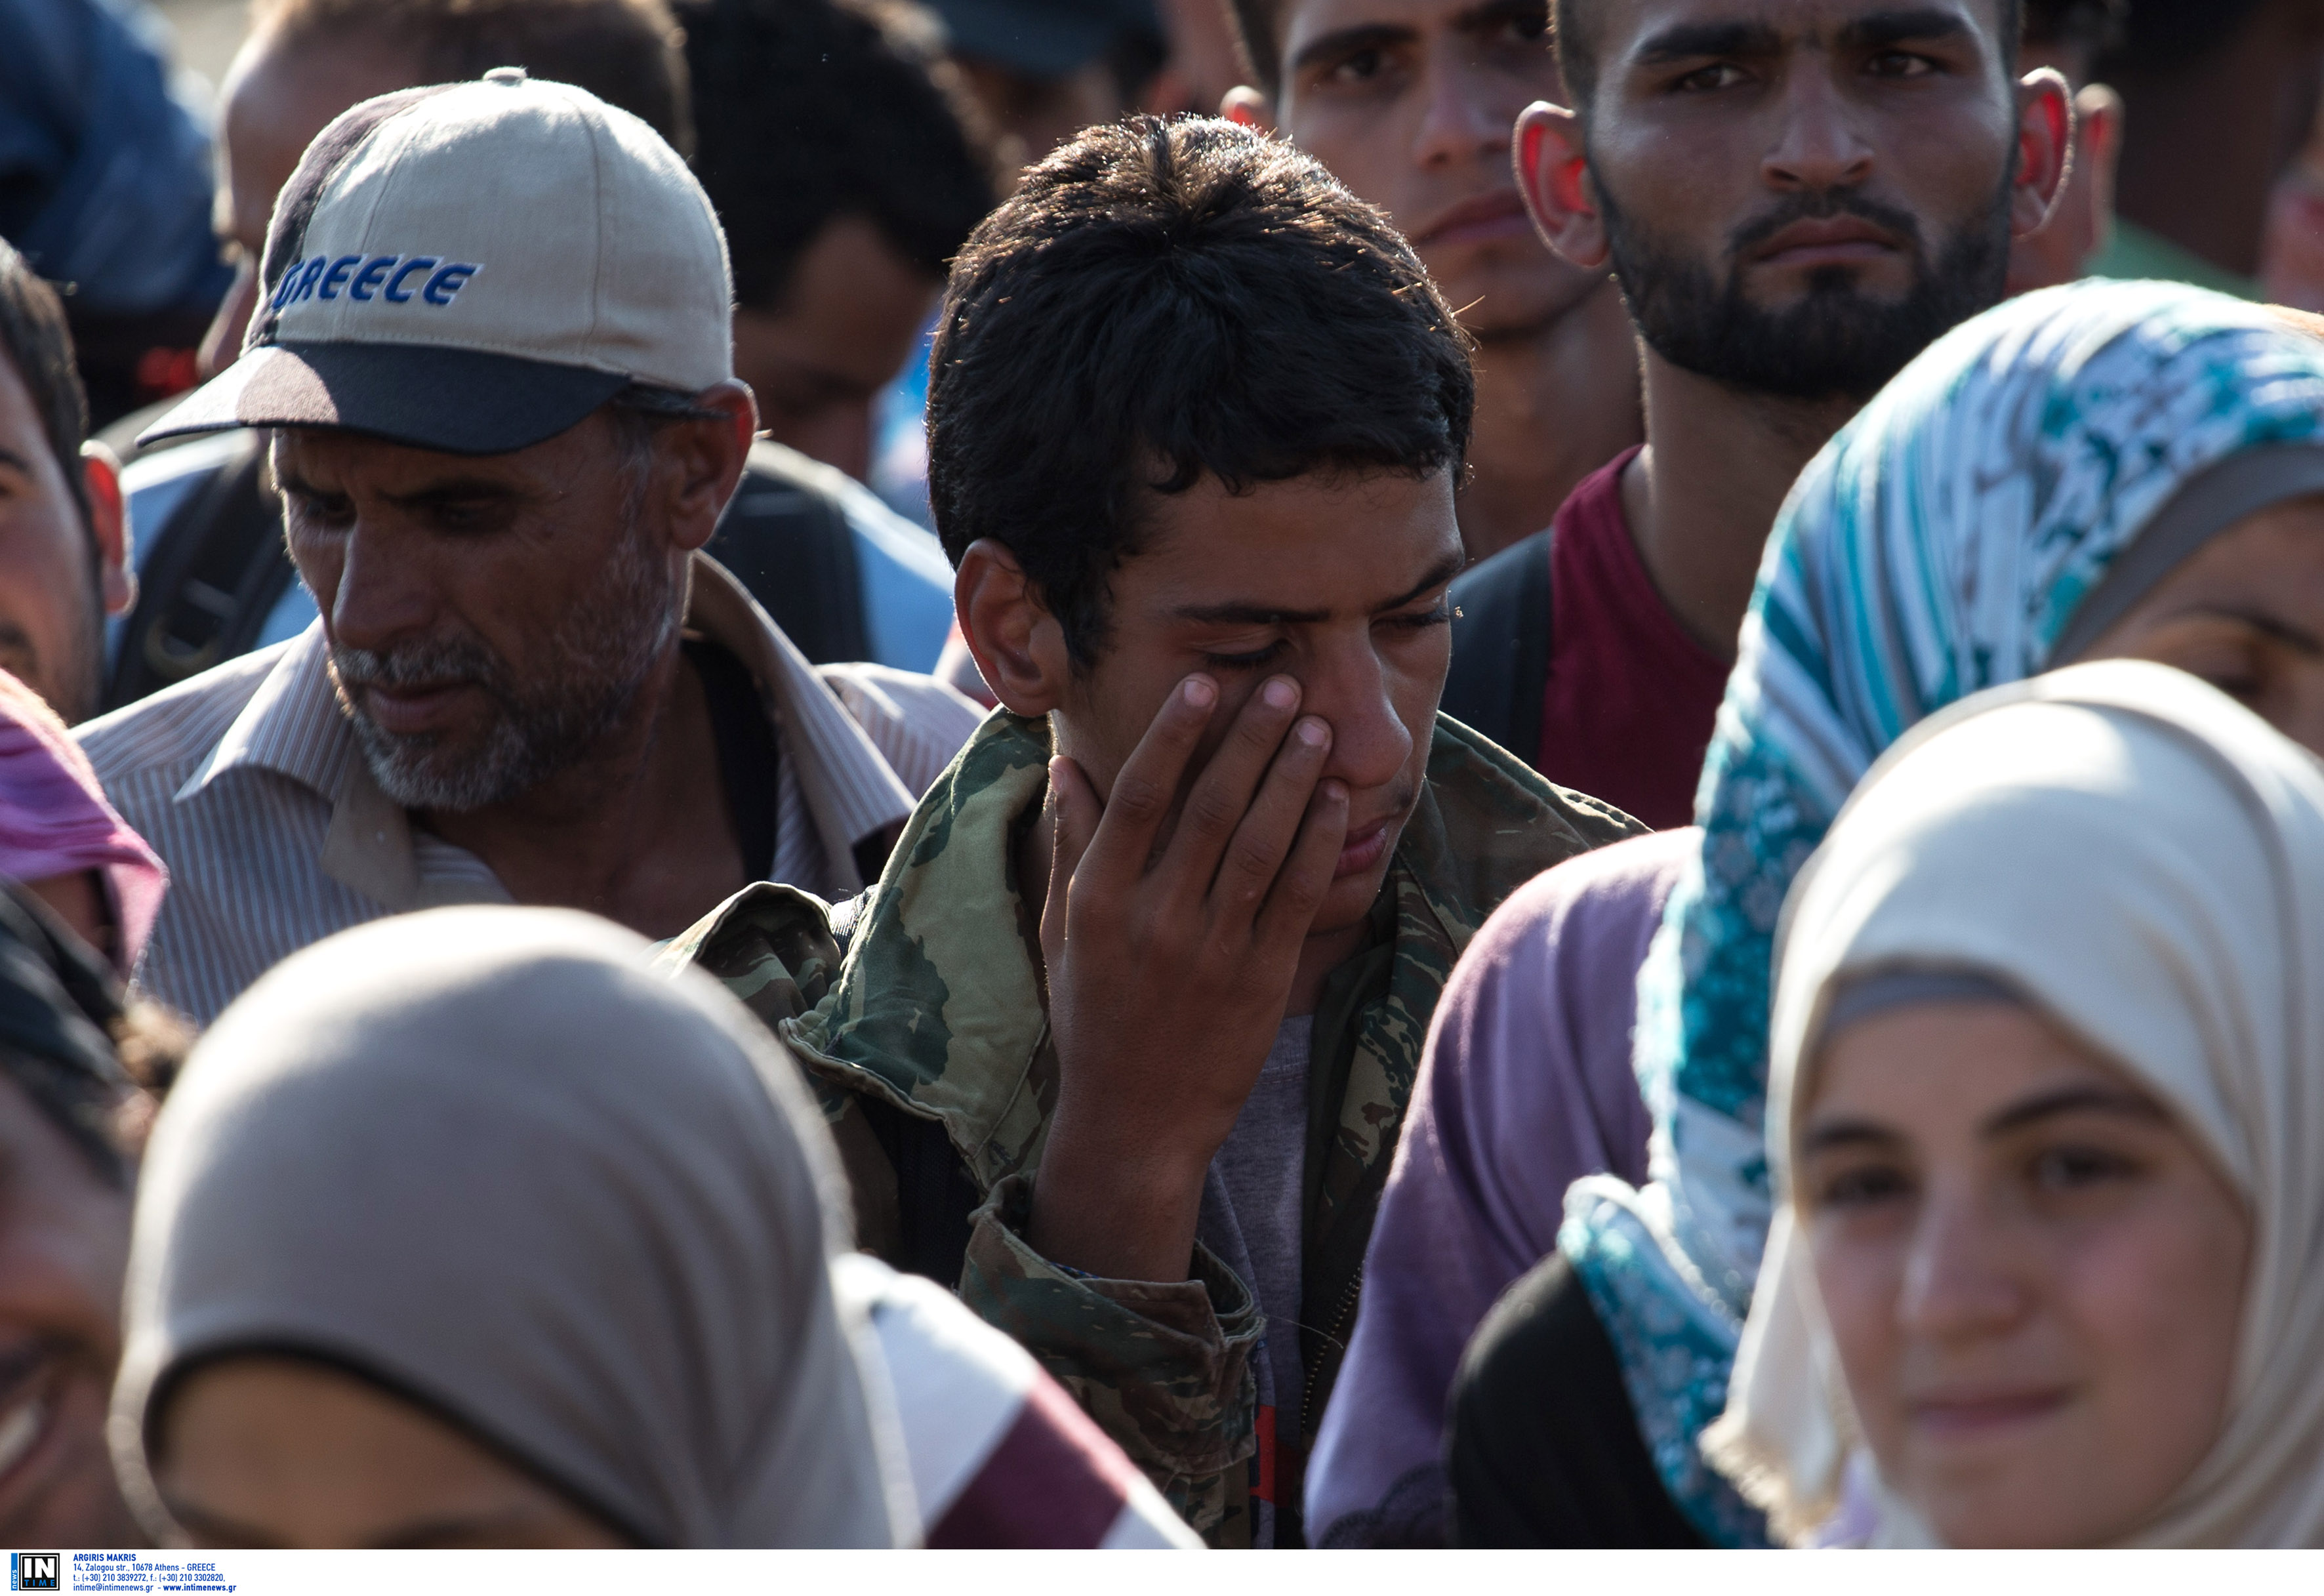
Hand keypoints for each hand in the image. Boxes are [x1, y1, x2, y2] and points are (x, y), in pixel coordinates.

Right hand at [1026, 672, 1348, 1281]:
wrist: (1135, 1121)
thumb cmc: (1093, 1018)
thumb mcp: (1063, 931)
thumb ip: (1072, 847)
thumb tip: (1069, 766)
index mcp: (1098, 901)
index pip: (1138, 797)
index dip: (1174, 736)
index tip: (1203, 684)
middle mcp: (1154, 919)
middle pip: (1210, 808)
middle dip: (1250, 739)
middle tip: (1283, 685)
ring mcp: (1211, 950)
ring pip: (1262, 843)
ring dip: (1293, 778)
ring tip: (1315, 725)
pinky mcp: (1261, 980)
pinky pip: (1297, 896)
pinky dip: (1317, 842)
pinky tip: (1334, 799)